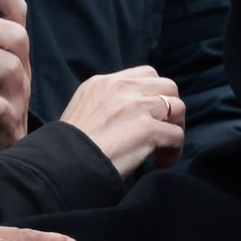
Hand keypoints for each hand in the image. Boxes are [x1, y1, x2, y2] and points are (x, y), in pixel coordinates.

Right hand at [58, 66, 185, 178]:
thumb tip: (128, 115)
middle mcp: (122, 88)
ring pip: (178, 107)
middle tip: (163, 129)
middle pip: (167, 86)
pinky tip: (161, 162)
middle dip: (170, 107)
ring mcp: (137, 107)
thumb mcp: (82, 110)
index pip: (145, 75)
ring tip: (163, 148)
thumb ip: (106, 103)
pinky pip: (176, 135)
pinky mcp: (148, 129)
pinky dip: (174, 150)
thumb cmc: (68, 147)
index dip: (154, 94)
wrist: (62, 165)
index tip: (150, 114)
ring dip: (176, 127)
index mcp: (104, 82)